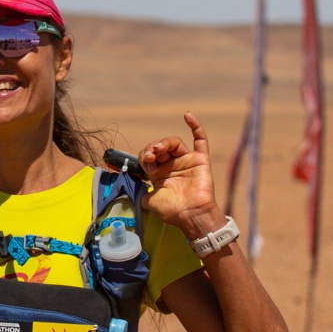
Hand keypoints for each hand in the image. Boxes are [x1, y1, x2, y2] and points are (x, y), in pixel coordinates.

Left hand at [138, 112, 220, 233]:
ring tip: (160, 149)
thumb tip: (132, 186)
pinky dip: (195, 126)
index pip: (149, 156)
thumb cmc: (172, 211)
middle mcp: (173, 165)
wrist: (191, 215)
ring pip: (174, 143)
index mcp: (160, 174)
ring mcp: (187, 161)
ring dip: (165, 142)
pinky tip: (187, 115)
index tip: (147, 166)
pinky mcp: (200, 160)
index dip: (145, 156)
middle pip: (160, 147)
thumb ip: (140, 191)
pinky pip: (200, 140)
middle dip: (152, 148)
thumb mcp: (149, 201)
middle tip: (151, 156)